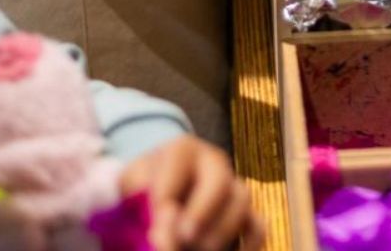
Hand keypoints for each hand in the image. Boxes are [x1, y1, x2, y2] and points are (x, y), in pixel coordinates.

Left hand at [120, 137, 264, 250]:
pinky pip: (258, 227)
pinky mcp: (246, 212)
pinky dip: (247, 245)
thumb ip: (141, 206)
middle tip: (184, 237)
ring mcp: (233, 186)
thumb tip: (162, 236)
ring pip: (241, 203)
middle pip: (219, 182)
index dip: (166, 196)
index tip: (153, 225)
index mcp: (181, 150)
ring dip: (221, 232)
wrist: (155, 191)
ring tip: (197, 250)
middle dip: (203, 212)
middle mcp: (213, 163)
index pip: (179, 165)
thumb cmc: (142, 189)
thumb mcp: (132, 188)